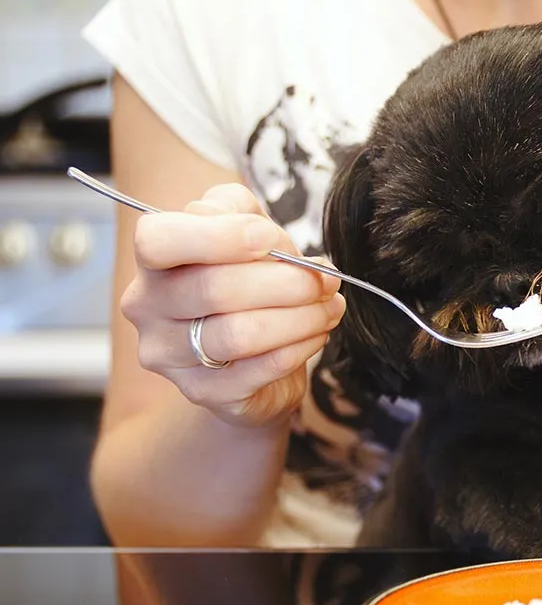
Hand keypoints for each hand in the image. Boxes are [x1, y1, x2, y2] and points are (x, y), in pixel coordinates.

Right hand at [122, 183, 345, 426]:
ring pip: (240, 334)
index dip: (220, 235)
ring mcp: (170, 356)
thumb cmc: (247, 282)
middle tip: (326, 279)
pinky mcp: (204, 392)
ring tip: (330, 306)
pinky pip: (261, 368)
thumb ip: (240, 211)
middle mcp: (147, 308)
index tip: (270, 237)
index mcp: (153, 260)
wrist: (249, 357)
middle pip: (214, 289)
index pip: (158, 240)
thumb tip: (260, 231)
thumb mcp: (242, 230)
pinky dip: (301, 346)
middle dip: (287, 281)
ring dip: (302, 317)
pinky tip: (318, 333)